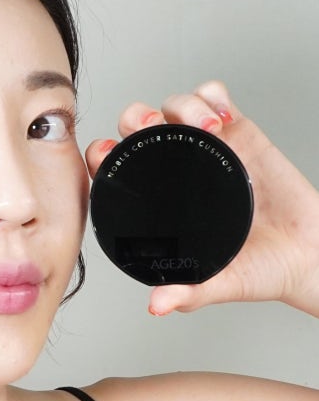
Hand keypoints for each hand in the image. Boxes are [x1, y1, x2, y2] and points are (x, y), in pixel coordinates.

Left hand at [85, 81, 318, 316]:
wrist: (309, 254)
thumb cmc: (259, 269)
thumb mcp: (219, 283)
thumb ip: (189, 292)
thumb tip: (156, 305)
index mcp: (157, 201)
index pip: (115, 169)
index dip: (101, 156)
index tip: (105, 154)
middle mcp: (173, 170)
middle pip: (137, 126)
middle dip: (135, 118)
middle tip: (148, 127)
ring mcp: (204, 147)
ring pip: (174, 106)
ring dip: (180, 105)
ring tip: (205, 125)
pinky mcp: (238, 131)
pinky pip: (214, 97)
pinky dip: (211, 96)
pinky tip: (220, 116)